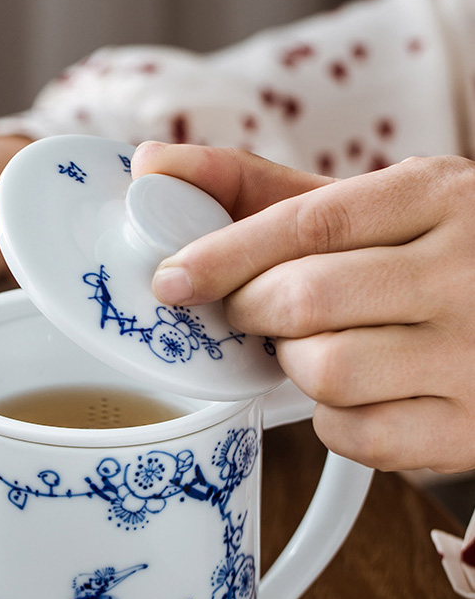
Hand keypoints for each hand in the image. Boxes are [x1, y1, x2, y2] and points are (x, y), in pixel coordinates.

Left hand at [132, 141, 474, 473]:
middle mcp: (466, 271)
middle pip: (306, 300)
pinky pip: (357, 434)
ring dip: (295, 363)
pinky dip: (332, 419)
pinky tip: (356, 391)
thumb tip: (156, 165)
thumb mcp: (374, 207)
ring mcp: (473, 354)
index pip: (309, 224)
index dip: (226, 254)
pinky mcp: (470, 427)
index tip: (174, 277)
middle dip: (253, 311)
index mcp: (438, 196)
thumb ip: (264, 189)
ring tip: (318, 344)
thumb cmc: (438, 256)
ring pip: (326, 370)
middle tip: (252, 310)